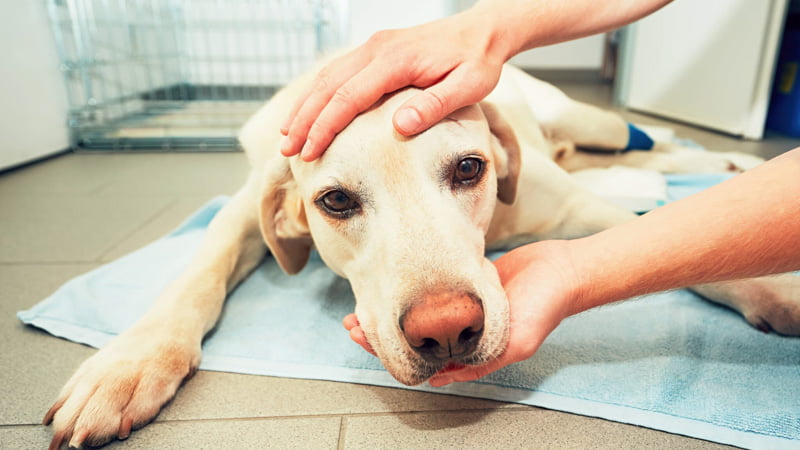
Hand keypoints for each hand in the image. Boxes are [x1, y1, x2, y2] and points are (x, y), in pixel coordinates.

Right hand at [280, 9, 509, 160]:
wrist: (482, 31)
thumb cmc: (477, 61)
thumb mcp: (468, 87)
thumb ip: (434, 106)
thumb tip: (398, 127)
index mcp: (395, 60)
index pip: (348, 97)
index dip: (324, 126)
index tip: (309, 152)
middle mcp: (377, 49)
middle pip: (328, 86)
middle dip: (303, 120)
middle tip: (286, 151)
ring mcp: (374, 47)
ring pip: (327, 77)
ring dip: (304, 106)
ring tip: (288, 136)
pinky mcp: (375, 50)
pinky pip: (337, 71)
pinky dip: (318, 93)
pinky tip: (309, 111)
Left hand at [342, 241, 581, 385]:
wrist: (562, 270)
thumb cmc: (543, 307)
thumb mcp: (515, 343)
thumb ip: (480, 362)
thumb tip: (439, 378)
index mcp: (470, 351)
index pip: (420, 358)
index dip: (388, 350)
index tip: (364, 337)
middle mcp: (462, 333)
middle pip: (411, 337)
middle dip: (380, 331)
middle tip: (354, 322)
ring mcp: (461, 309)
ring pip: (415, 315)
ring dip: (390, 311)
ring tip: (364, 305)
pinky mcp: (463, 286)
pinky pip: (430, 292)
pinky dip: (409, 292)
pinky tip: (392, 285)